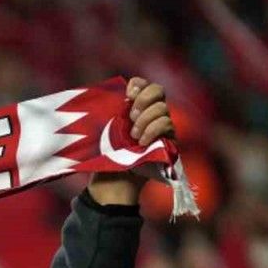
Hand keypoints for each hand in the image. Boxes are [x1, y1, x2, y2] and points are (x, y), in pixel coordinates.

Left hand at [88, 76, 174, 205]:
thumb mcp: (99, 131)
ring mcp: (160, 127)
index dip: (138, 85)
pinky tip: (142, 142)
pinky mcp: (168, 141)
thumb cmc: (102, 156)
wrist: (111, 183)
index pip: (142, 85)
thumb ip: (107, 111)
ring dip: (146, 119)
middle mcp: (149, 114)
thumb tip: (106, 92)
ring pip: (162, 108)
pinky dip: (153, 130)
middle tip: (130, 115)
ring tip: (132, 136)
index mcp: (132, 107)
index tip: (127, 94)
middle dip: (144, 99)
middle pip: (158, 90)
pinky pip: (168, 125)